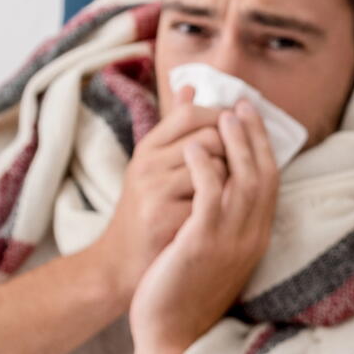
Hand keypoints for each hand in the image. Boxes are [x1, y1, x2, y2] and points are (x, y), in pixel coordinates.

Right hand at [86, 86, 230, 298]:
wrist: (122, 266)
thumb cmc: (147, 213)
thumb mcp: (154, 165)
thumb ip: (174, 128)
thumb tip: (191, 86)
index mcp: (148, 147)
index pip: (192, 113)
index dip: (220, 121)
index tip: (231, 139)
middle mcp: (147, 163)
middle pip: (210, 136)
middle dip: (230, 153)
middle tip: (227, 177)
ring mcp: (154, 189)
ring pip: (216, 167)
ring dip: (229, 184)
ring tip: (217, 201)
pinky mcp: (163, 217)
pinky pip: (212, 200)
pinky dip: (219, 210)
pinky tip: (212, 221)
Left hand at [129, 106, 281, 353]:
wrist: (171, 333)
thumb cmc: (185, 290)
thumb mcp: (209, 248)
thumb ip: (217, 215)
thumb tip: (218, 182)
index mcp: (257, 236)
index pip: (271, 180)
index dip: (263, 145)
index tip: (250, 116)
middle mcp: (252, 236)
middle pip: (264, 173)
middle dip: (254, 134)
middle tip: (241, 104)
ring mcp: (231, 240)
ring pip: (244, 179)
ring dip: (234, 143)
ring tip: (221, 115)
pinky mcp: (203, 243)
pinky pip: (211, 194)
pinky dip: (204, 165)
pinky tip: (191, 147)